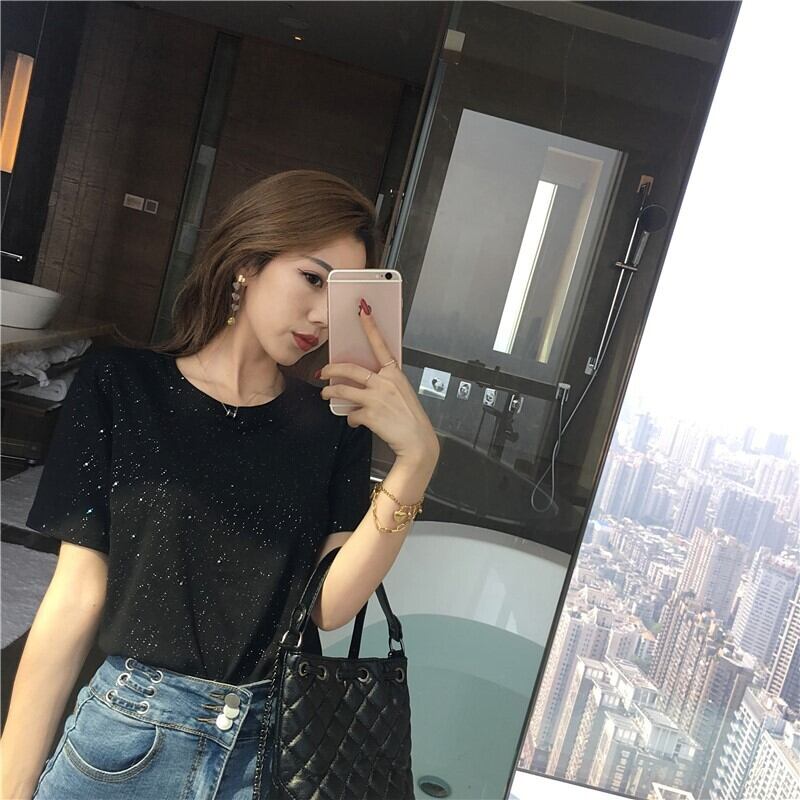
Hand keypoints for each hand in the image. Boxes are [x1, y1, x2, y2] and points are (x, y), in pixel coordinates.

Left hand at [319, 299, 439, 466]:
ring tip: (326, 395)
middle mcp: (385, 382)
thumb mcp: (402, 393)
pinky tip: (354, 421)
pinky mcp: (370, 414)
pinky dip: (350, 418)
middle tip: (323, 371)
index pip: (381, 345)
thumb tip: (364, 383)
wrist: (417, 442)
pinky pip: (351, 414)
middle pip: (350, 369)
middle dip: (331, 369)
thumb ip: (384, 383)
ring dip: (331, 393)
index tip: (362, 310)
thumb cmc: (410, 418)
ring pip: (343, 390)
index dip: (370, 327)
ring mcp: (377, 398)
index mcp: (395, 374)